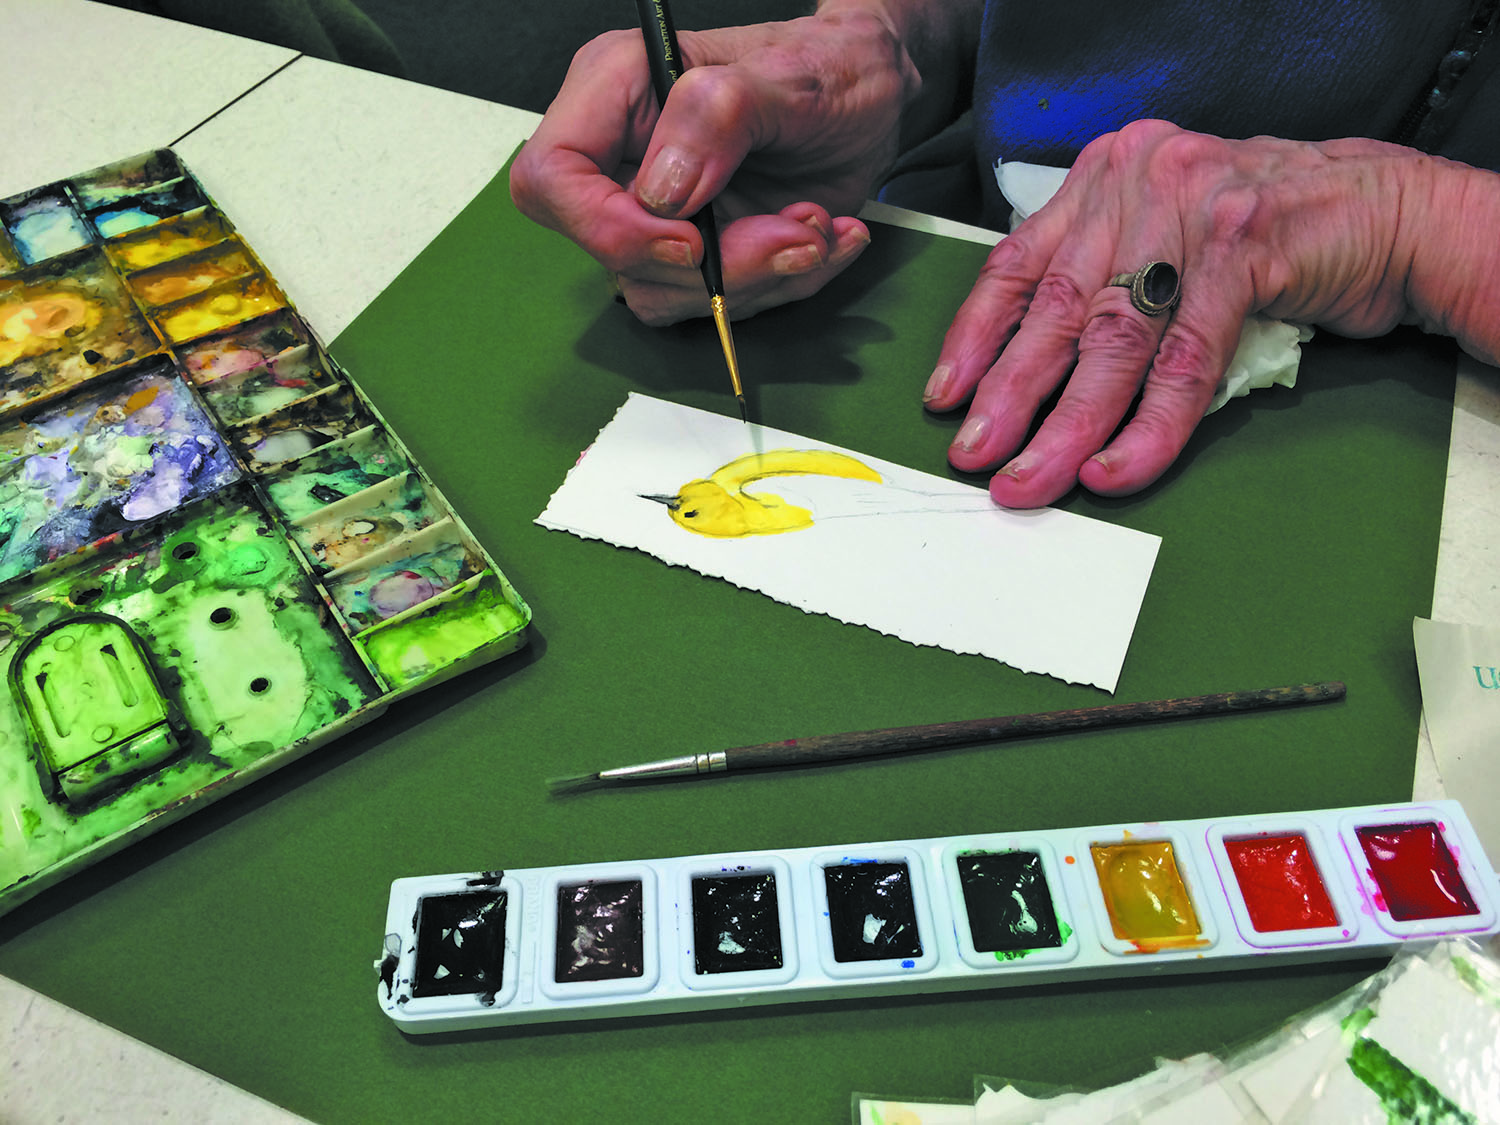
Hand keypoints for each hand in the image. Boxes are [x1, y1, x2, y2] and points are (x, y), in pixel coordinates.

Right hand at [509, 10, 918, 324]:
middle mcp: (624, 157)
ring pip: (666, 293)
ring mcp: (660, 213)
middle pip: (613, 255)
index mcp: (615, 90)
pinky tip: (824, 237)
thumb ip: (717, 118)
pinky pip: (716, 303)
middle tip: (796, 232)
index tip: (692, 241)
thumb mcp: (787, 76)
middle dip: (713, 267)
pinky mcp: (699, 252)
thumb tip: (665, 192)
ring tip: (817, 226)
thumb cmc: (827, 65)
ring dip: (756, 279)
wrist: (873, 95)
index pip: (551, 180)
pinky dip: (781, 284)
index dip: (608, 227)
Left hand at [921, 121, 1436, 507]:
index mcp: (1105, 178)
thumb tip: (1026, 370)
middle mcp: (1139, 181)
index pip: (1017, 263)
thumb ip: (1103, 277)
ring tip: (1031, 479)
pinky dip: (1148, 425)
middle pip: (1057, 308)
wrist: (1384, 211)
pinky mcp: (1247, 249)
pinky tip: (1114, 467)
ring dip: (1066, 424)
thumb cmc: (1261, 237)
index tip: (944, 398)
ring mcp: (1192, 208)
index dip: (974, 337)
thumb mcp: (1162, 237)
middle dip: (1008, 395)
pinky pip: (1185, 360)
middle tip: (974, 458)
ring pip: (1114, 340)